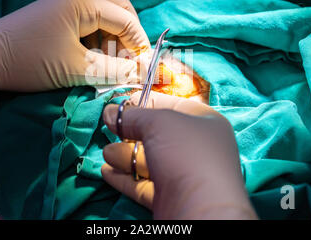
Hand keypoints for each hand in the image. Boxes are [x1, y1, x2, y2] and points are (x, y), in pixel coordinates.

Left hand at [0, 0, 149, 103]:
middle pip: (119, 10)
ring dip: (114, 38)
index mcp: (84, 4)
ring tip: (112, 64)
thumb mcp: (77, 69)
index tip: (144, 68)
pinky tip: (95, 58)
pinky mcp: (58, 16)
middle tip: (131, 61)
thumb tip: (139, 73)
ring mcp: (67, 4)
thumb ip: (113, 70)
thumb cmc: (31, 62)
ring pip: (105, 16)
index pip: (126, 18)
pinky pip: (90, 22)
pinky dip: (99, 39)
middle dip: (130, 36)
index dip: (139, 44)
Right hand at [102, 91, 257, 219]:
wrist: (200, 208)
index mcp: (204, 122)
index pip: (173, 105)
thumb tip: (110, 113)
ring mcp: (183, 175)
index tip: (122, 104)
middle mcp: (195, 148)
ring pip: (149, 161)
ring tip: (107, 152)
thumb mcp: (159, 122)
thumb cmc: (185, 153)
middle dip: (132, 132)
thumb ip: (133, 116)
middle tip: (111, 128)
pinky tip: (106, 172)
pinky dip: (124, 178)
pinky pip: (143, 184)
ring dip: (125, 156)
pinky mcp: (170, 198)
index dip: (147, 102)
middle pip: (158, 135)